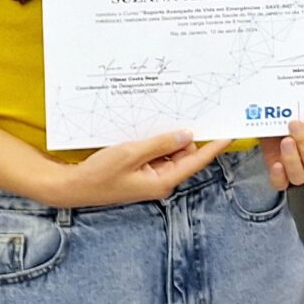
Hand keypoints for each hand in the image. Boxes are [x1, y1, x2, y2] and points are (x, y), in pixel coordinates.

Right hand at [54, 130, 230, 207]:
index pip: (196, 161)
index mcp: (163, 181)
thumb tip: (187, 135)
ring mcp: (151, 177)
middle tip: (176, 116)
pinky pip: (156, 154)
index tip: (231, 134)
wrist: (72, 187)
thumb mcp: (130, 154)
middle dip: (182, 136)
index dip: (214, 147)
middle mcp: (161, 181)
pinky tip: (144, 134)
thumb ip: (160, 144)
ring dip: (165, 139)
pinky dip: (154, 143)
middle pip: (184, 153)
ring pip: (170, 152)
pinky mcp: (141, 172)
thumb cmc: (99, 174)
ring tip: (151, 127)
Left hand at [265, 116, 303, 191]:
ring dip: (293, 158)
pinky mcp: (280, 173)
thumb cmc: (291, 109)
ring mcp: (298, 167)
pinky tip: (276, 165)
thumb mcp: (303, 103)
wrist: (268, 116)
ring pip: (301, 176)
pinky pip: (282, 184)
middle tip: (294, 124)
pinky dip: (279, 177)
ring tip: (285, 140)